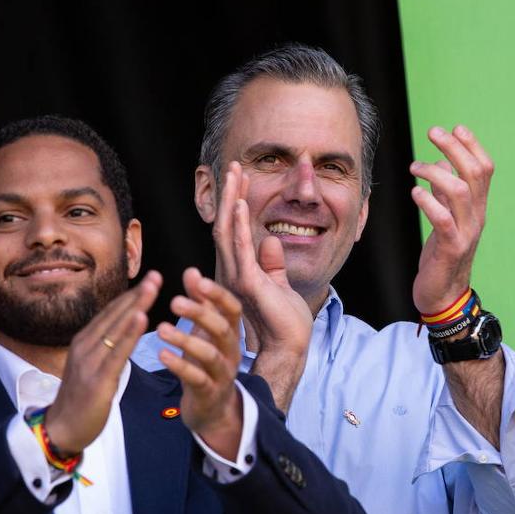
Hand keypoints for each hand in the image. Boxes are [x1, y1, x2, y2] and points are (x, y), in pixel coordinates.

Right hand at [46, 272, 161, 454]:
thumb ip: (106, 348)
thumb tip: (124, 330)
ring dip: (136, 305)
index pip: (111, 312)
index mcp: (85, 342)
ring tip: (153, 287)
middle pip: (114, 314)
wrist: (63, 429)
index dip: (131, 295)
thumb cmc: (82, 400)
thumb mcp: (92, 367)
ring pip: (116, 327)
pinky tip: (142, 318)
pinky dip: (129, 332)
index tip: (151, 279)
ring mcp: (89, 361)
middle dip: (137, 294)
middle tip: (157, 275)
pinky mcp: (97, 379)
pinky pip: (117, 352)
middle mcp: (85, 346)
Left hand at [156, 268, 243, 459]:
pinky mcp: (208, 393)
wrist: (213, 409)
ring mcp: (222, 375)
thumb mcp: (204, 332)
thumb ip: (200, 302)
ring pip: (210, 355)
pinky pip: (197, 379)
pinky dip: (180, 366)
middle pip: (223, 330)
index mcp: (230, 334)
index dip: (217, 294)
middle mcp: (231, 353)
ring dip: (186, 340)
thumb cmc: (206, 364)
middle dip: (200, 314)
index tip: (197, 280)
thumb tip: (192, 270)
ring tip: (161, 328)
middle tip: (173, 301)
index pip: (232, 309)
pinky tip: (162, 355)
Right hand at [213, 162, 311, 356]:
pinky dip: (242, 225)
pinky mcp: (247, 284)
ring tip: (235, 173)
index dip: (236, 201)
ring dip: (233, 199)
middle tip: (234, 164)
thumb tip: (272, 240)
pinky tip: (242, 204)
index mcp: (239, 269)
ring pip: (230, 230)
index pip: (234, 229)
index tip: (242, 177)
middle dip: (231, 192)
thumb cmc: (284, 322)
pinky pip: (241, 249)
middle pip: (227, 224)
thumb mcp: (279, 285)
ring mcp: (237, 276)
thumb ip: (273, 263)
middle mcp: (231, 270)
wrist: (287, 349)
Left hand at [410, 125, 493, 315]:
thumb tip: (442, 160)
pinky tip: (414, 192)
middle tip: (433, 132)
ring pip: (459, 191)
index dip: (472, 145)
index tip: (455, 127)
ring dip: (435, 172)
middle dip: (455, 147)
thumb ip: (446, 192)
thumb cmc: (442, 256)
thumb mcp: (446, 218)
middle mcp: (477, 217)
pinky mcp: (451, 249)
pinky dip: (429, 202)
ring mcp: (466, 233)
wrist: (444, 297)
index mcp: (477, 208)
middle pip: (475, 173)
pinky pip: (443, 219)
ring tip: (415, 167)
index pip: (485, 169)